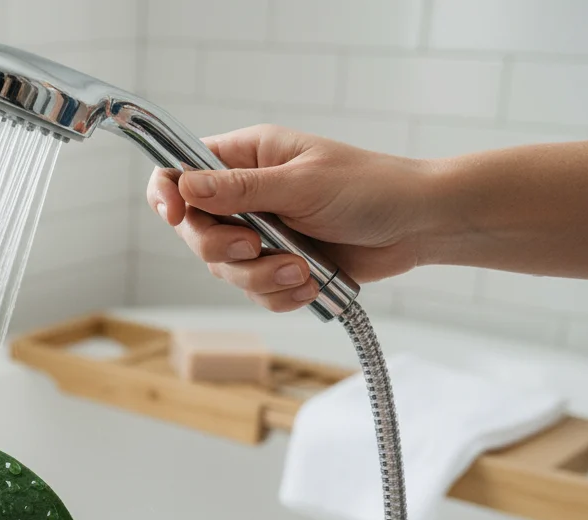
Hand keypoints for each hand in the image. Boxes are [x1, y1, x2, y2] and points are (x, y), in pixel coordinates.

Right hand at [147, 124, 436, 311]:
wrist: (420, 226)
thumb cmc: (371, 188)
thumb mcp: (302, 184)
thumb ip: (240, 189)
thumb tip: (185, 186)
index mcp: (246, 157)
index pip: (179, 170)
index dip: (167, 194)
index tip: (175, 216)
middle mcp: (245, 194)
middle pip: (195, 231)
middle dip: (223, 248)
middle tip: (255, 246)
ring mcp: (260, 233)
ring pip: (224, 269)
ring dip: (260, 277)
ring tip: (302, 270)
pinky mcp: (278, 266)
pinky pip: (254, 292)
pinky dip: (279, 295)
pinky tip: (310, 284)